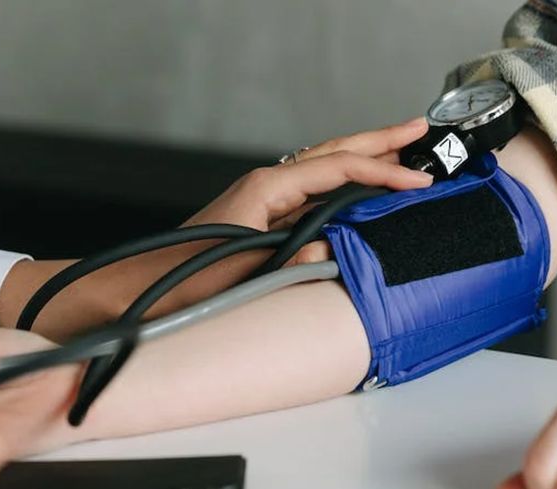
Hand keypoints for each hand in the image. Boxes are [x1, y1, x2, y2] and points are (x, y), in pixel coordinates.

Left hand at [0, 120, 432, 338]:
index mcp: (263, 190)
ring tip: (398, 149)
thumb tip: (330, 253)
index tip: (418, 180)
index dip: (382, 173)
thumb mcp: (242, 274)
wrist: (136, 291)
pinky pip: (310, 190)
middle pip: (331, 154)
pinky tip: (355, 189)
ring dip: (361, 158)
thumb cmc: (180, 283)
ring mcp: (260, 200)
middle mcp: (263, 187)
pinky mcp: (258, 218)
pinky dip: (340, 182)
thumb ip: (290, 262)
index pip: (336, 170)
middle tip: (419, 129)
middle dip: (377, 141)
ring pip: (322, 168)